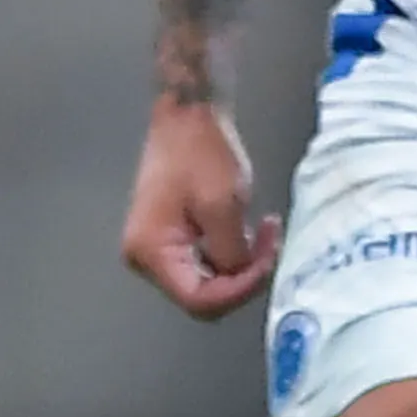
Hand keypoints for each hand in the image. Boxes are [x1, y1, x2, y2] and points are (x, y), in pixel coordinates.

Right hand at [121, 96, 273, 318]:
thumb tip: (239, 273)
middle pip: (201, 295)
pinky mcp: (169, 237)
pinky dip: (230, 252)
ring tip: (263, 231)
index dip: (239, 291)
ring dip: (240, 264)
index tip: (268, 260)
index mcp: (151, 251)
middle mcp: (145, 257)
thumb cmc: (200, 150)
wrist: (187, 115)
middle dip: (242, 276)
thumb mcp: (223, 204)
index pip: (198, 300)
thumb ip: (232, 251)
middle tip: (271, 243)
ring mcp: (155, 248)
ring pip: (206, 281)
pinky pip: (203, 262)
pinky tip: (246, 230)